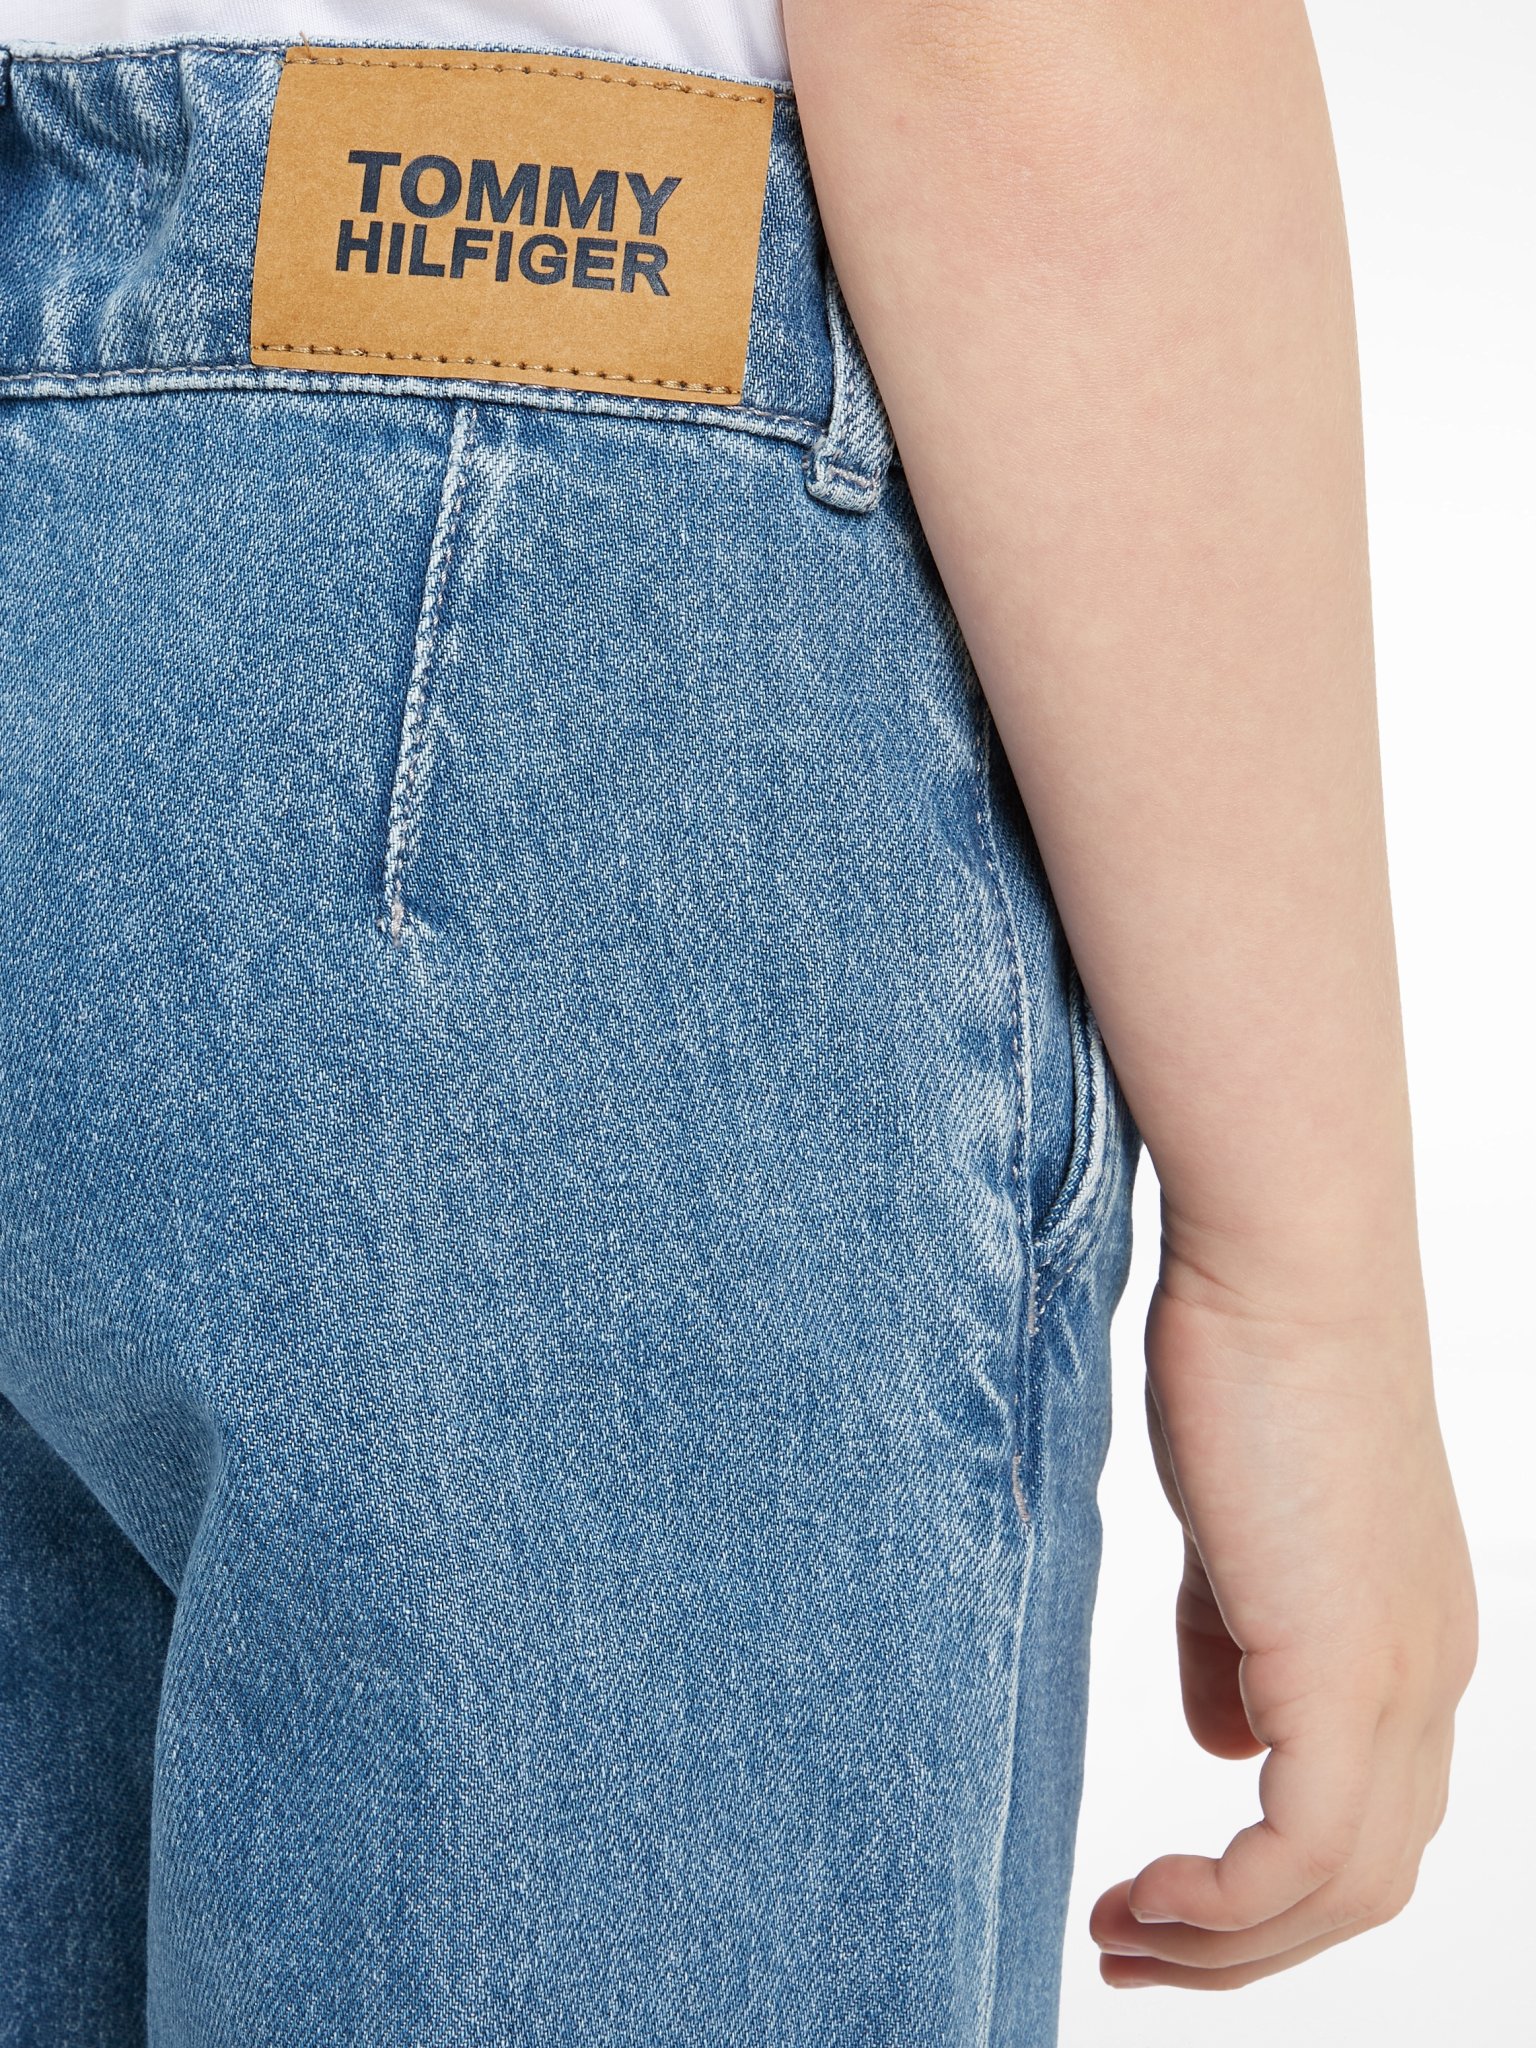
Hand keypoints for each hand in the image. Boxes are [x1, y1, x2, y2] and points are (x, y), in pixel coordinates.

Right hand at [1089, 1247, 1477, 1990]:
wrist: (1284, 1263)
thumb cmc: (1246, 1361)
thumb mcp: (1236, 1529)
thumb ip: (1230, 1639)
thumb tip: (1221, 1743)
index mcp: (1413, 1640)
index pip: (1367, 1819)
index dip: (1267, 1890)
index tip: (1159, 1900)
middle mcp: (1430, 1675)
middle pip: (1366, 1882)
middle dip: (1246, 1948)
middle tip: (1128, 1947)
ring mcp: (1403, 1675)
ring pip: (1347, 1887)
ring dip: (1229, 1944)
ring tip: (1119, 1936)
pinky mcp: (1346, 1666)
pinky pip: (1305, 1853)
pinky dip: (1227, 1905)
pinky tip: (1148, 1896)